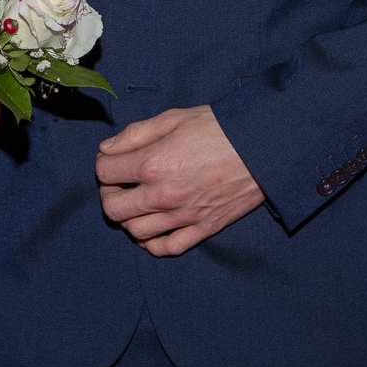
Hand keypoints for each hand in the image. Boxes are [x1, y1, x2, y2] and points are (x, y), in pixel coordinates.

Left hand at [95, 106, 265, 256]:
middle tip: (120, 183)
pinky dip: (152, 242)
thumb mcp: (173, 118)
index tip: (113, 159)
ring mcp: (182, 216)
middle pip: (112, 207)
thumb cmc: (218, 128)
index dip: (104, 163)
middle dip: (109, 193)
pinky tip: (152, 227)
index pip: (105, 172)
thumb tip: (107, 149)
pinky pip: (166, 248)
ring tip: (137, 202)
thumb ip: (135, 134)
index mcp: (153, 163)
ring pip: (135, 231)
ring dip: (128, 217)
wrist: (262, 147)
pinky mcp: (202, 229)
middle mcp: (163, 195)